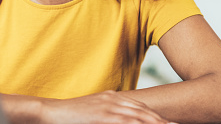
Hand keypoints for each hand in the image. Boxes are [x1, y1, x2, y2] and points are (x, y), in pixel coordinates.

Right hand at [41, 90, 173, 123]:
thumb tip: (121, 120)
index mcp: (112, 98)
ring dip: (156, 122)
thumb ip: (108, 116)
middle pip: (144, 111)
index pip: (140, 108)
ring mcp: (108, 106)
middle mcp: (113, 99)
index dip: (156, 116)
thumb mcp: (94, 113)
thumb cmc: (71, 117)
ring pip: (139, 116)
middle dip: (162, 120)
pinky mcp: (102, 115)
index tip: (170, 123)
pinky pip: (126, 121)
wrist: (50, 112)